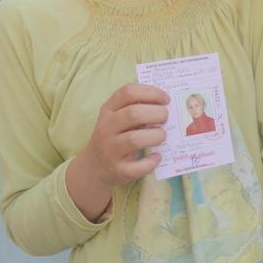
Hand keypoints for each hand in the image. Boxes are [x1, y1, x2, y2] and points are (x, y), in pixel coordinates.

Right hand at [67, 84, 168, 219]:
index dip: (151, 93)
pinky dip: (152, 161)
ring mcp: (110, 150)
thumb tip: (167, 104)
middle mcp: (106, 128)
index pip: (128, 92)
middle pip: (133, 114)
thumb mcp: (117, 118)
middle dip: (156, 114)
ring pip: (134, 139)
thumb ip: (137, 108)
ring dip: (156, 136)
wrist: (94, 167)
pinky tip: (156, 156)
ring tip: (161, 136)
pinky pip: (138, 166)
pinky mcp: (118, 170)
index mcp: (108, 110)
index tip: (166, 99)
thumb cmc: (114, 137)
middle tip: (165, 118)